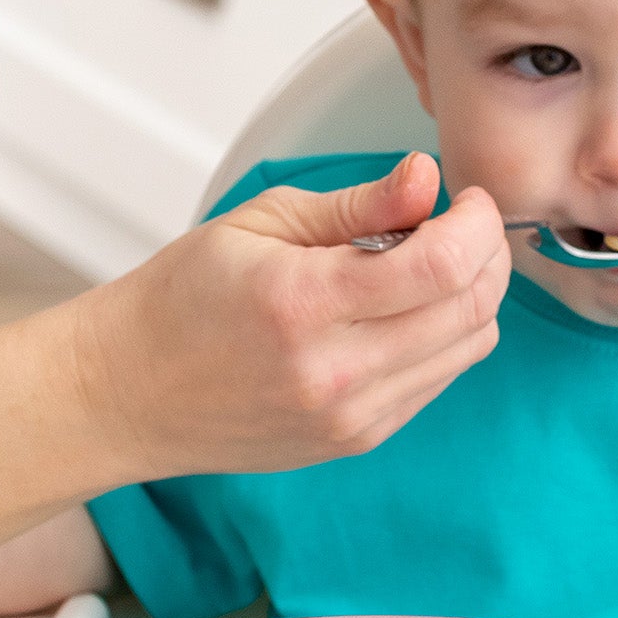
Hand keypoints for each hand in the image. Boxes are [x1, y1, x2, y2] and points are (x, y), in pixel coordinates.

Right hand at [76, 152, 508, 481]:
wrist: (128, 392)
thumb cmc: (183, 298)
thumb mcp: (261, 224)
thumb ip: (357, 204)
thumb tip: (427, 177)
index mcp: (304, 303)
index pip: (443, 265)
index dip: (478, 222)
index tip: (468, 200)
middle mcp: (334, 372)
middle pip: (470, 310)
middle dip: (488, 255)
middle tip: (465, 223)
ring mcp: (350, 417)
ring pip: (467, 350)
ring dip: (473, 297)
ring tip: (430, 264)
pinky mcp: (357, 440)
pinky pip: (437, 381)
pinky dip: (442, 337)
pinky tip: (403, 310)